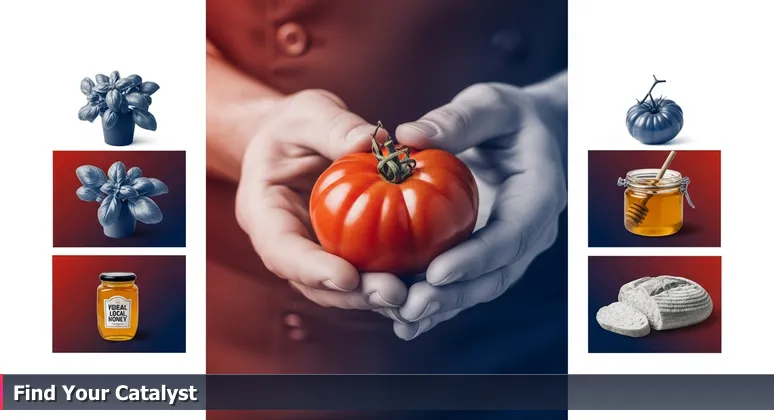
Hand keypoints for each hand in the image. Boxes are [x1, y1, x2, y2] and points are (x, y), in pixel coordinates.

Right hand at [235, 90, 407, 310]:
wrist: (291, 140)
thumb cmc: (294, 124)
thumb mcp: (309, 112)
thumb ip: (334, 127)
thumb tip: (373, 141)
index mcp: (263, 211)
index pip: (281, 250)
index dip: (311, 269)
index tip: (348, 277)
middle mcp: (285, 243)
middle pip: (312, 283)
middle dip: (353, 294)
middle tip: (396, 294)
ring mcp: (312, 254)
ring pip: (339, 289)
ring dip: (375, 297)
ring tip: (414, 297)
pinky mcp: (339, 254)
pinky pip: (361, 274)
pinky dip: (390, 281)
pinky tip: (424, 282)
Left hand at [387, 82, 567, 339]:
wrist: (532, 138)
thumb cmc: (511, 118)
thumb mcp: (491, 105)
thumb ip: (458, 119)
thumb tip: (407, 135)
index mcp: (539, 195)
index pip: (510, 235)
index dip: (475, 259)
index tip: (435, 273)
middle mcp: (530, 233)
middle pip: (495, 276)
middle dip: (452, 297)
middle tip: (409, 308)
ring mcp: (511, 251)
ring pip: (478, 290)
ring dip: (440, 309)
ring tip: (399, 319)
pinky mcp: (489, 258)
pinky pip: (465, 287)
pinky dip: (437, 306)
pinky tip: (403, 322)